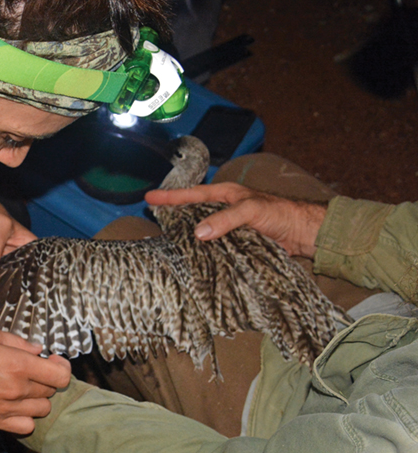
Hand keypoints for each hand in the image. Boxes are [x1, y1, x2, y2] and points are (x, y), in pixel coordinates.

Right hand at [0, 326, 71, 434]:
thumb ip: (16, 341)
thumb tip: (36, 349)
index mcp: (17, 364)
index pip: (60, 375)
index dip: (61, 367)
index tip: (53, 361)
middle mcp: (16, 388)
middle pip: (51, 391)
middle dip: (46, 379)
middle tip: (32, 370)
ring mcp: (6, 408)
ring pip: (42, 409)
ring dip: (38, 398)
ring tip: (24, 389)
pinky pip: (25, 426)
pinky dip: (26, 418)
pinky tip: (16, 407)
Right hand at [146, 182, 326, 257]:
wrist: (304, 232)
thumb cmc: (281, 213)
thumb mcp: (251, 210)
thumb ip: (225, 219)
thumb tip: (198, 232)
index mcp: (226, 195)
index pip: (192, 194)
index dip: (170, 197)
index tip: (149, 197)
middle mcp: (225, 210)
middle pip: (193, 212)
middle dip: (173, 215)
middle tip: (152, 218)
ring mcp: (229, 228)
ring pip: (202, 231)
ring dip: (186, 236)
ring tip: (166, 242)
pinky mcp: (236, 244)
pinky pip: (213, 247)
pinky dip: (202, 251)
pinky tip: (191, 257)